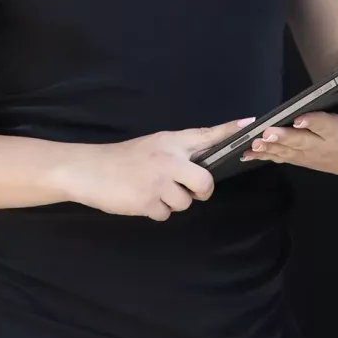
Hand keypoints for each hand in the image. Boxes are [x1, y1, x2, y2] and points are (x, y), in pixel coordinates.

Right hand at [54, 118, 253, 220]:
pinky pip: (165, 214)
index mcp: (169, 142)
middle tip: (191, 191)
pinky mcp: (147, 200)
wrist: (87, 169)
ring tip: (151, 191)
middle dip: (201, 192)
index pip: (205, 135)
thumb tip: (201, 168)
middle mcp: (167, 159)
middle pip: (204, 181)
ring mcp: (157, 181)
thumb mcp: (151, 146)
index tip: (250, 123)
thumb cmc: (121, 159)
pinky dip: (155, 211)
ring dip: (171, 203)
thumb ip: (176, 154)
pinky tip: (140, 199)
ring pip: (185, 202)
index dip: (229, 130)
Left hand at [240, 89, 337, 175]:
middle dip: (283, 137)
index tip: (299, 119)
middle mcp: (322, 146)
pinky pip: (281, 157)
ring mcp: (309, 155)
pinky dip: (265, 156)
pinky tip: (248, 153)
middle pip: (301, 141)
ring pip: (287, 151)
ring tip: (253, 144)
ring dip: (269, 148)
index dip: (312, 123)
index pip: (324, 126)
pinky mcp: (301, 159)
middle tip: (267, 134)